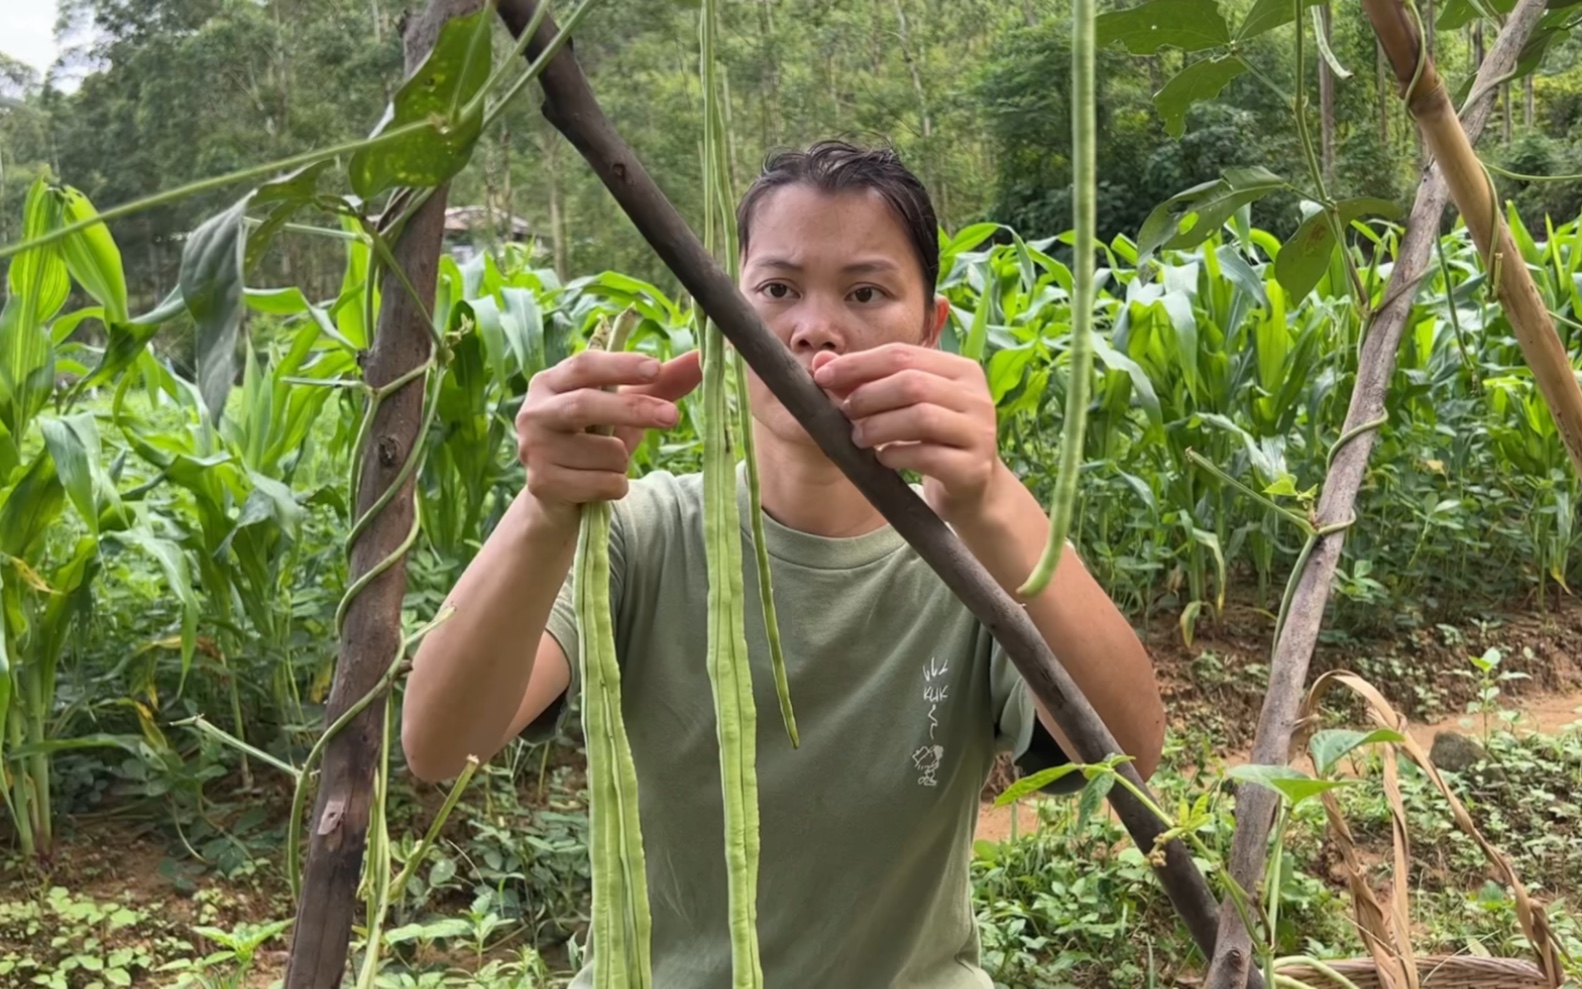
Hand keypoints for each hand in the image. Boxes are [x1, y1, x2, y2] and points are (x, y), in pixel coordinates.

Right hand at [517, 348, 701, 515]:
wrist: (557, 497)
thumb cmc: (593, 443)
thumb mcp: (624, 410)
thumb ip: (658, 385)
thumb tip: (699, 358)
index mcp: (550, 383)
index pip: (584, 365)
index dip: (621, 365)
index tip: (657, 368)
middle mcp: (533, 412)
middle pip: (586, 404)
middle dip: (633, 410)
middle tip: (673, 416)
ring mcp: (534, 449)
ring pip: (604, 451)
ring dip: (623, 461)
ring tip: (610, 465)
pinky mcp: (542, 484)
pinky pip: (602, 483)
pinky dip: (615, 486)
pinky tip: (600, 486)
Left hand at [810, 343, 1002, 519]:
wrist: (974, 488)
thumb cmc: (933, 439)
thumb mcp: (904, 406)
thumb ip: (865, 381)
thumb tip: (821, 360)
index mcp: (960, 369)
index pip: (902, 354)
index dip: (858, 363)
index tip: (822, 376)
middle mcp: (976, 396)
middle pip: (912, 383)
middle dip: (868, 396)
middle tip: (845, 414)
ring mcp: (978, 432)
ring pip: (920, 417)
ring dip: (878, 426)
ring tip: (859, 438)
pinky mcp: (973, 467)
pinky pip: (927, 455)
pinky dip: (896, 455)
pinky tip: (883, 459)